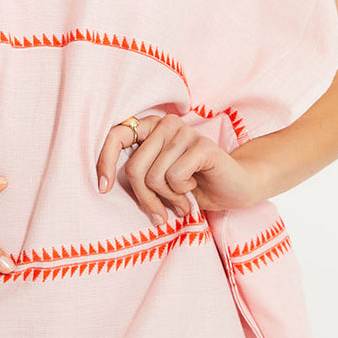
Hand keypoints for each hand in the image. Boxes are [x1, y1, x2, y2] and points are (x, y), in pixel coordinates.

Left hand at [96, 115, 264, 222]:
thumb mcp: (157, 181)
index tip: (103, 188)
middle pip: (135, 168)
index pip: (116, 135)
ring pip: (154, 176)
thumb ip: (137, 175)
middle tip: (160, 212)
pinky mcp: (202, 145)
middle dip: (146, 198)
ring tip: (182, 200)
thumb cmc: (191, 186)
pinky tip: (195, 188)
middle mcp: (166, 124)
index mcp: (150, 128)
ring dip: (168, 198)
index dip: (105, 162)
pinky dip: (182, 193)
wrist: (234, 188)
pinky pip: (175, 177)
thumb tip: (103, 185)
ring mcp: (185, 132)